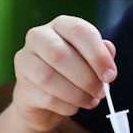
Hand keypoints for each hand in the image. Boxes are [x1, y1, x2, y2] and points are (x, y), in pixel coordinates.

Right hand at [10, 16, 116, 131]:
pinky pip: (45, 98)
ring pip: (48, 77)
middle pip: (60, 54)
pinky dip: (66, 106)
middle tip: (101, 92)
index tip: (111, 75)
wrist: (43, 99)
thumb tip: (109, 50)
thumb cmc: (71, 73)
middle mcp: (38, 37)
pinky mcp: (22, 87)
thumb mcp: (89, 60)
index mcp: (60, 25)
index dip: (98, 54)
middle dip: (86, 77)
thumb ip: (101, 54)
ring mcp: (25, 61)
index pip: (78, 30)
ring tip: (91, 101)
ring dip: (76, 93)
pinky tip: (75, 107)